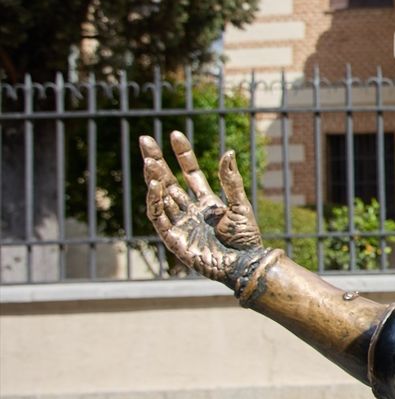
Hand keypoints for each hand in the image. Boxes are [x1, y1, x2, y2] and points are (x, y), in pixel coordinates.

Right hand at [140, 131, 269, 288]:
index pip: (190, 173)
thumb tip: (228, 152)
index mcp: (208, 202)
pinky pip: (158, 216)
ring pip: (161, 195)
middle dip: (157, 161)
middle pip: (169, 180)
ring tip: (149, 159)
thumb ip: (231, 181)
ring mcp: (180, 223)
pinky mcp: (172, 238)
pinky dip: (154, 200)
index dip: (182, 154)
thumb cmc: (246, 238)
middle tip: (145, 139)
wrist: (243, 264)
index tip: (175, 134)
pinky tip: (155, 183)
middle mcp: (191, 210)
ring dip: (154, 177)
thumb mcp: (240, 205)